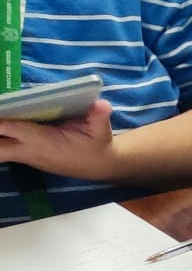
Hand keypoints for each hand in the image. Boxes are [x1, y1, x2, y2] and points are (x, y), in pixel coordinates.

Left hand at [0, 99, 117, 180]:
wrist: (98, 166)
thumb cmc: (97, 145)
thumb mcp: (102, 130)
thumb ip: (99, 116)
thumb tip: (101, 104)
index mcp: (44, 141)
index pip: (13, 128)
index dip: (0, 121)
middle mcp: (29, 150)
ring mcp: (26, 155)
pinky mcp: (26, 155)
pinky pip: (3, 149)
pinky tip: (2, 126)